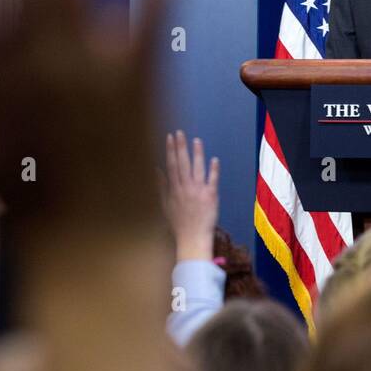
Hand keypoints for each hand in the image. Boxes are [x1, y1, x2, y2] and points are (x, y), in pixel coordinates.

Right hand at [162, 131, 219, 262]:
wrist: (192, 238)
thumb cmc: (178, 223)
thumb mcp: (164, 205)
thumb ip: (161, 187)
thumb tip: (155, 170)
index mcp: (174, 189)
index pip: (171, 165)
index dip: (170, 150)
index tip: (170, 137)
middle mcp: (185, 188)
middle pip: (182, 163)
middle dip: (180, 147)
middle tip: (180, 133)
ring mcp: (198, 191)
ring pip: (197, 169)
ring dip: (197, 154)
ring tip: (196, 140)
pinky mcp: (211, 196)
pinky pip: (212, 181)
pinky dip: (214, 170)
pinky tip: (214, 159)